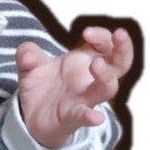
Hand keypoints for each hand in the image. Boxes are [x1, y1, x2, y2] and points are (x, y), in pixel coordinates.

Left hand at [16, 26, 133, 148]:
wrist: (33, 117)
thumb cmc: (42, 86)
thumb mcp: (30, 64)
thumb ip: (27, 54)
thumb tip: (26, 54)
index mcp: (85, 60)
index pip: (105, 43)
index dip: (102, 35)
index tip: (87, 32)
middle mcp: (90, 78)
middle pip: (120, 63)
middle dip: (123, 48)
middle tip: (120, 34)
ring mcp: (85, 98)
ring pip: (107, 88)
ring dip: (106, 76)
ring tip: (96, 65)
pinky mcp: (73, 117)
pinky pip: (85, 116)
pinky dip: (90, 116)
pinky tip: (95, 117)